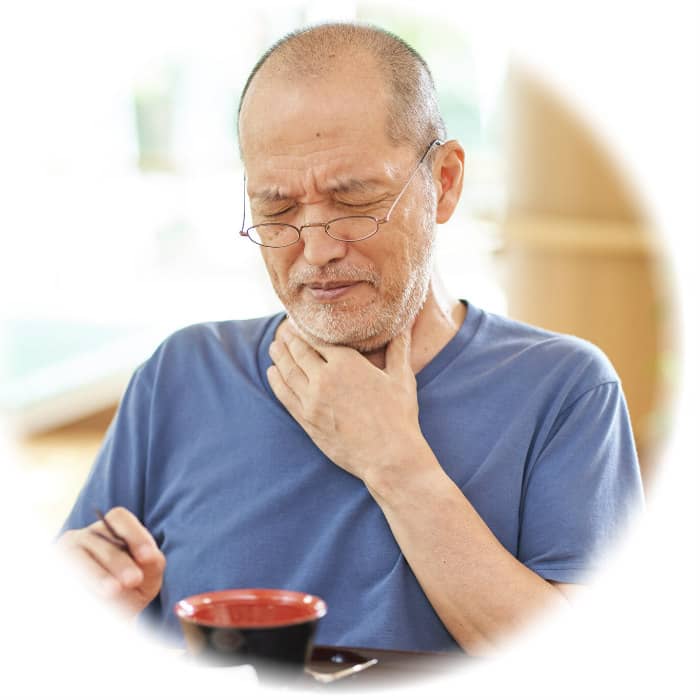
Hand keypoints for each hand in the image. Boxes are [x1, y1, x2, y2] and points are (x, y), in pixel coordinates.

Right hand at [57, 507, 165, 616]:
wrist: (103, 618)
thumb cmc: (129, 592)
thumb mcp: (147, 580)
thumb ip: (153, 566)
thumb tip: (151, 557)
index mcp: (111, 529)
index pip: (120, 518)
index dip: (135, 535)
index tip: (148, 556)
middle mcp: (85, 536)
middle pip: (102, 542)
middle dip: (120, 562)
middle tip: (134, 580)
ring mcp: (63, 553)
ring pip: (78, 557)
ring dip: (97, 574)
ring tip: (112, 591)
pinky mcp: (51, 571)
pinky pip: (63, 575)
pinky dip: (77, 586)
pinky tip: (88, 599)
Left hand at [267, 326, 426, 483]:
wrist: (389, 456)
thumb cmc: (399, 416)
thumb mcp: (402, 378)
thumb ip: (399, 349)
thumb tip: (406, 325)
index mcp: (347, 363)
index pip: (319, 339)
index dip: (308, 330)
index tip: (302, 323)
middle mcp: (325, 378)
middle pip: (299, 352)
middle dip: (290, 340)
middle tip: (284, 331)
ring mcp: (312, 400)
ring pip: (288, 371)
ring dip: (279, 356)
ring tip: (274, 346)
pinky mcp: (306, 420)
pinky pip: (284, 395)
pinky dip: (276, 381)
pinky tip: (273, 373)